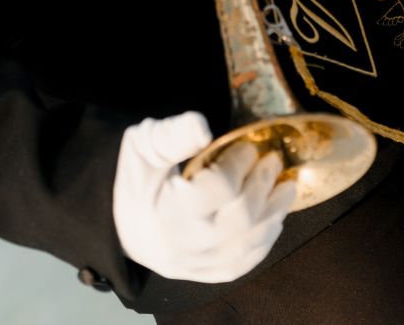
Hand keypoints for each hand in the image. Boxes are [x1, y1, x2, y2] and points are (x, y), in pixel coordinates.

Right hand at [112, 111, 294, 282]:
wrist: (117, 222)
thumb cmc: (133, 178)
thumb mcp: (142, 146)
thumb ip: (172, 135)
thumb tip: (203, 127)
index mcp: (165, 211)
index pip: (217, 189)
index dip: (239, 165)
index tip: (248, 147)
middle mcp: (181, 244)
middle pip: (239, 220)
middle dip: (263, 187)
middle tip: (274, 162)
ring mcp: (192, 265)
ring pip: (246, 246)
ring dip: (273, 215)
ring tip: (286, 188)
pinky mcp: (200, 275)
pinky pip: (239, 266)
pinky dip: (263, 244)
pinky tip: (274, 221)